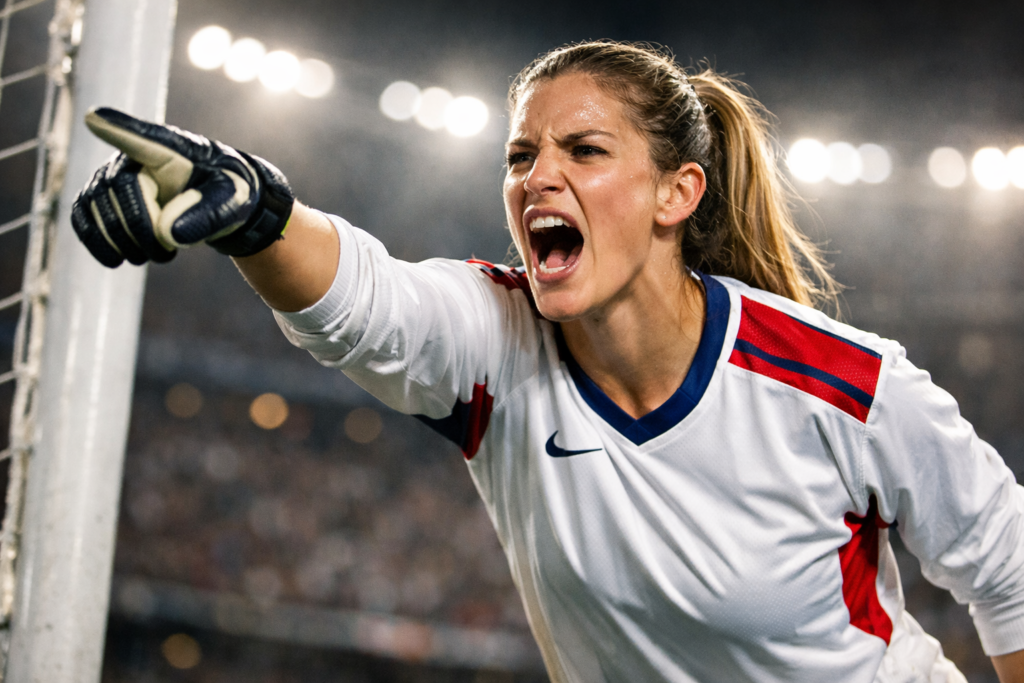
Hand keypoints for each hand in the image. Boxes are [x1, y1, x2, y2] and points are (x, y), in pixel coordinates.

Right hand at [70, 107, 293, 266]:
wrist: (216, 203)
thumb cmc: (227, 192)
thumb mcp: (233, 199)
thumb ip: (209, 213)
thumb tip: (169, 233)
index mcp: (171, 147)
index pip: (141, 136)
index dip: (117, 129)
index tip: (94, 119)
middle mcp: (133, 156)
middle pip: (118, 189)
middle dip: (140, 229)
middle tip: (167, 253)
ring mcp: (112, 175)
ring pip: (96, 205)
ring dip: (122, 241)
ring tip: (156, 255)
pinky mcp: (101, 197)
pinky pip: (82, 216)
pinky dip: (97, 242)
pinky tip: (117, 258)